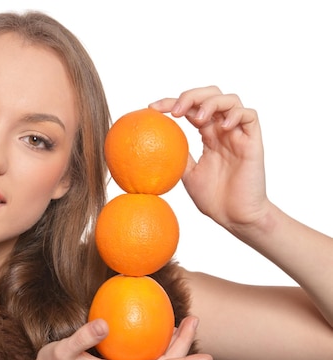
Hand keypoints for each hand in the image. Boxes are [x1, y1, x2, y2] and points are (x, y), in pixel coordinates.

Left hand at [150, 86, 269, 231]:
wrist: (235, 217)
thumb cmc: (214, 199)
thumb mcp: (186, 174)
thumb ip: (177, 155)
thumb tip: (151, 143)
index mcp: (208, 136)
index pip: (191, 109)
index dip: (172, 103)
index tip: (152, 109)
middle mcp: (223, 130)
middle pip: (211, 96)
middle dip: (191, 96)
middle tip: (175, 110)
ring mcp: (239, 135)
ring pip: (231, 100)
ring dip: (211, 103)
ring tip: (197, 118)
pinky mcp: (253, 142)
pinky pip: (250, 116)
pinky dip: (236, 114)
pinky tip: (222, 126)